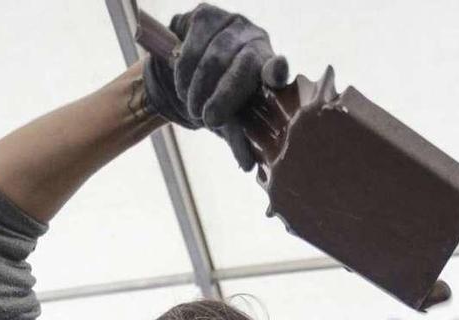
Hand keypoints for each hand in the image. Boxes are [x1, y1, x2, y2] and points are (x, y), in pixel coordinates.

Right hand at [143, 3, 288, 170]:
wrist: (182, 73)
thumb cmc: (215, 97)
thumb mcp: (229, 119)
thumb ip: (240, 137)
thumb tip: (249, 165)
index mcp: (269, 67)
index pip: (277, 67)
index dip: (276, 70)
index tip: (276, 74)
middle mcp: (256, 40)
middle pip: (241, 66)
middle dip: (223, 97)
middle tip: (208, 119)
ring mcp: (232, 24)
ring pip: (214, 58)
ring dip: (199, 88)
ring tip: (193, 106)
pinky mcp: (206, 15)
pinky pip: (193, 46)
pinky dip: (184, 71)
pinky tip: (184, 85)